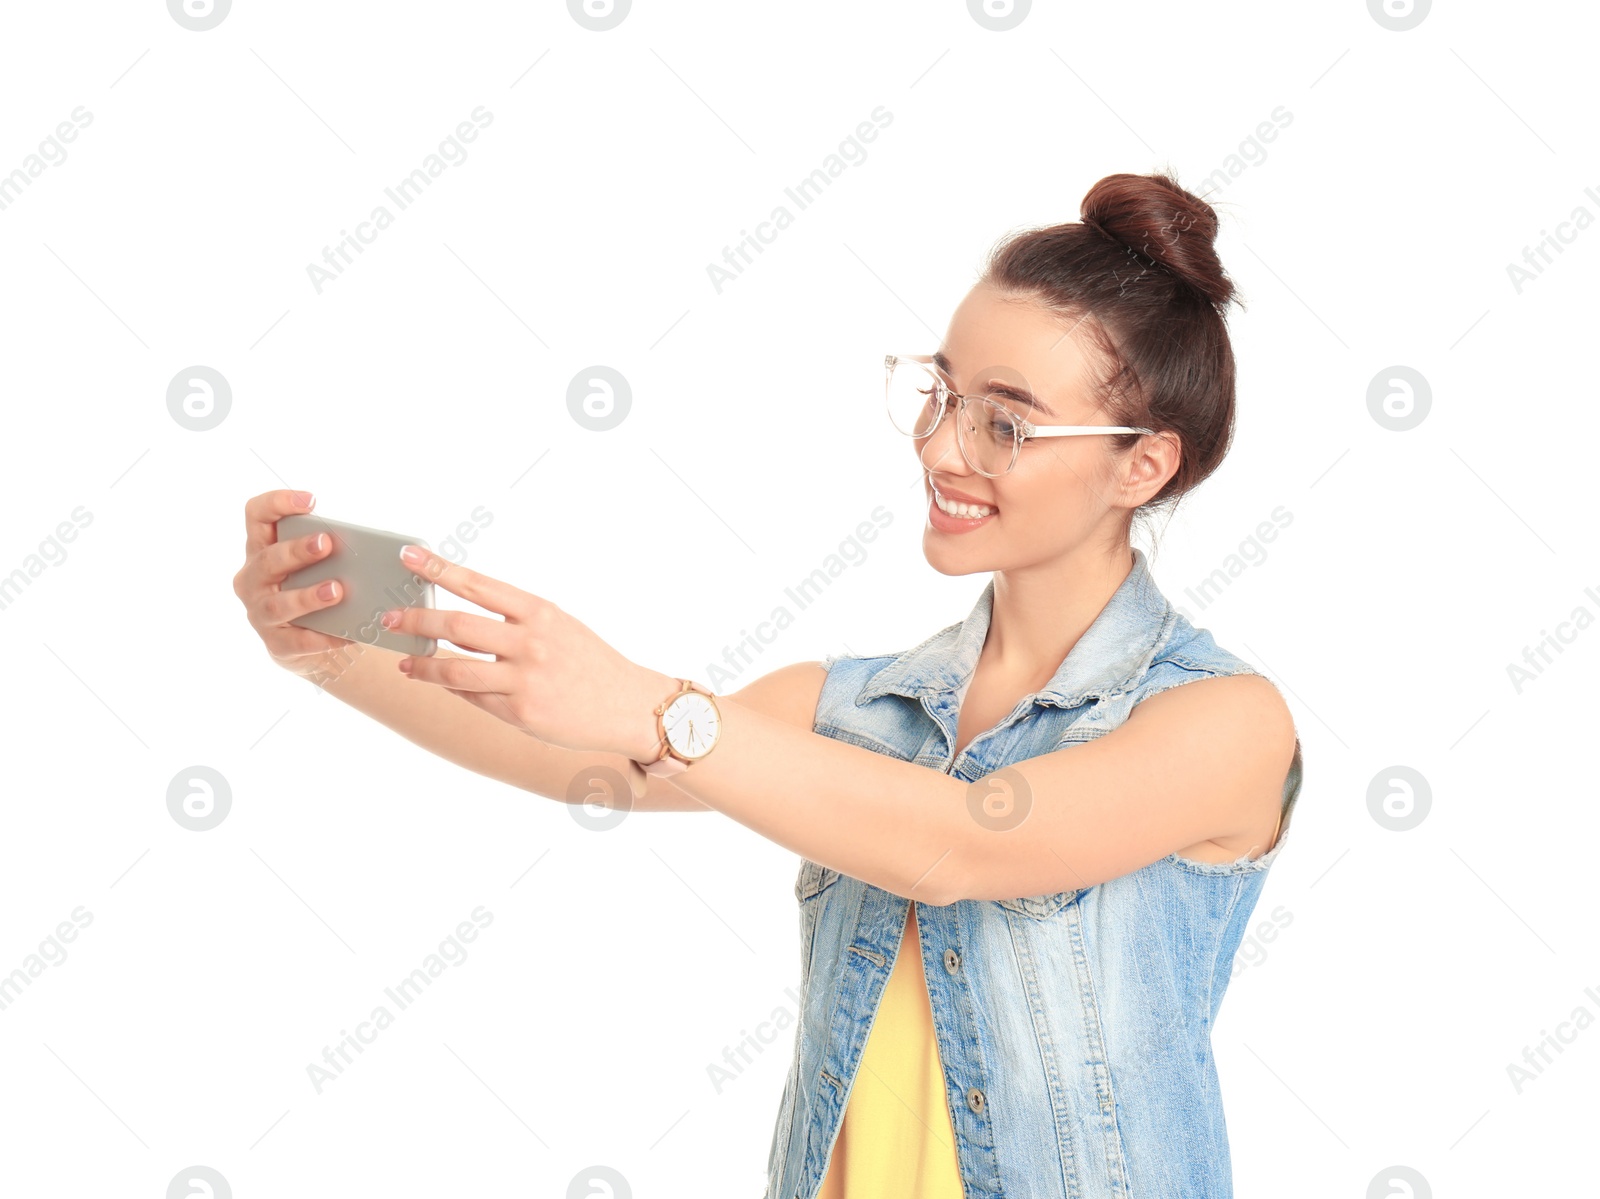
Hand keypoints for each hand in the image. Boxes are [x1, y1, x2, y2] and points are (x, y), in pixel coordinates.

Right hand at [233, 489, 352, 673]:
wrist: (312, 641)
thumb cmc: (316, 586)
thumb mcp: (320, 562)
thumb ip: (335, 547)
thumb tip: (380, 540)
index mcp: (262, 548)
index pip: (256, 515)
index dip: (278, 503)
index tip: (311, 500)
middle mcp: (254, 578)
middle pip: (268, 559)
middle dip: (296, 550)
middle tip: (326, 543)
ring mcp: (260, 612)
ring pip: (278, 603)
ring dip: (308, 596)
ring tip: (337, 590)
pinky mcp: (276, 643)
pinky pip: (297, 641)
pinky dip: (322, 637)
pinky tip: (347, 633)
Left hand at [378, 543, 674, 759]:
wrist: (627, 705)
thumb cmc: (589, 662)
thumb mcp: (559, 626)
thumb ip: (514, 621)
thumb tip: (457, 622)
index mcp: (540, 612)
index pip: (478, 584)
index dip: (438, 569)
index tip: (408, 556)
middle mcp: (531, 642)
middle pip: (456, 626)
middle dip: (416, 620)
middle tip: (389, 618)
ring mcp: (525, 680)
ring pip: (454, 668)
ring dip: (421, 664)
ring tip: (404, 662)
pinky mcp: (521, 714)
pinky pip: (472, 697)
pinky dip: (450, 688)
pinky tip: (438, 681)